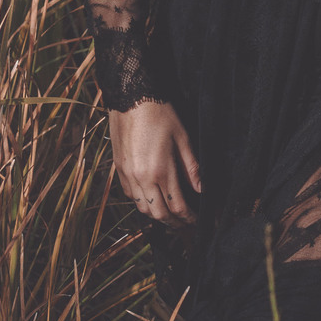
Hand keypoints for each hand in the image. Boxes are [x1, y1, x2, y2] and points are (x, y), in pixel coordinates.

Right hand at [108, 100, 200, 226]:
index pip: (177, 206)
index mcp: (160, 170)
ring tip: (171, 215)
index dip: (189, 218)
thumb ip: (192, 167)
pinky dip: (142, 203)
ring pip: (142, 208)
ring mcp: (127, 174)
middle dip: (174, 223)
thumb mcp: (182, 138)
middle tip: (186, 224)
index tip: (198, 221)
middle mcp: (141, 177)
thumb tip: (202, 189)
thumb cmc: (160, 114)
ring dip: (157, 215)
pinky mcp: (119, 168)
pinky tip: (152, 198)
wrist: (131, 96)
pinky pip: (130, 195)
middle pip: (158, 213)